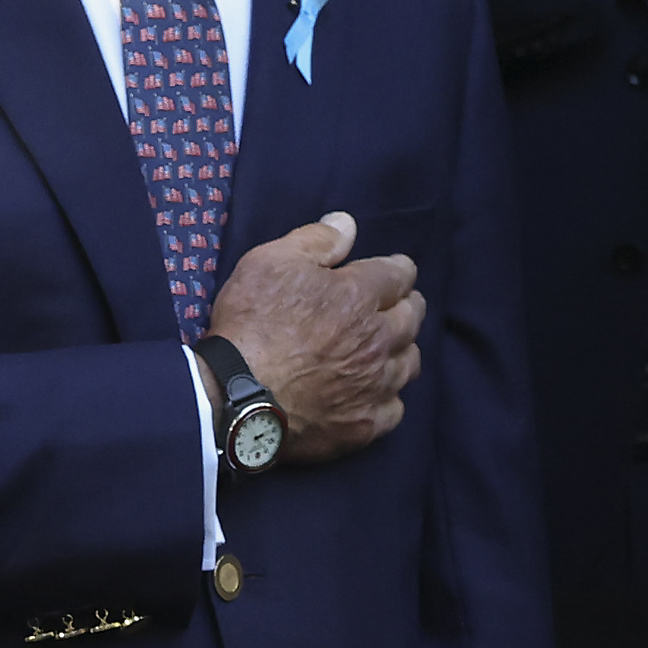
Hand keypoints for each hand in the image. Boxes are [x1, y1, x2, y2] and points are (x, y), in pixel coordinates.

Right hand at [209, 210, 422, 463]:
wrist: (233, 396)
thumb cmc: (250, 323)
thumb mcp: (269, 262)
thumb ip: (315, 240)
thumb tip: (347, 223)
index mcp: (359, 296)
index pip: (400, 275)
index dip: (398, 270)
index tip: (393, 272)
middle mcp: (378, 340)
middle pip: (414, 318)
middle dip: (407, 306)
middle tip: (395, 306)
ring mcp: (374, 385)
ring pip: (410, 363)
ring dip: (402, 351)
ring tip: (388, 349)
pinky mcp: (364, 424)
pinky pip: (395, 409)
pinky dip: (388, 398)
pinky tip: (374, 393)